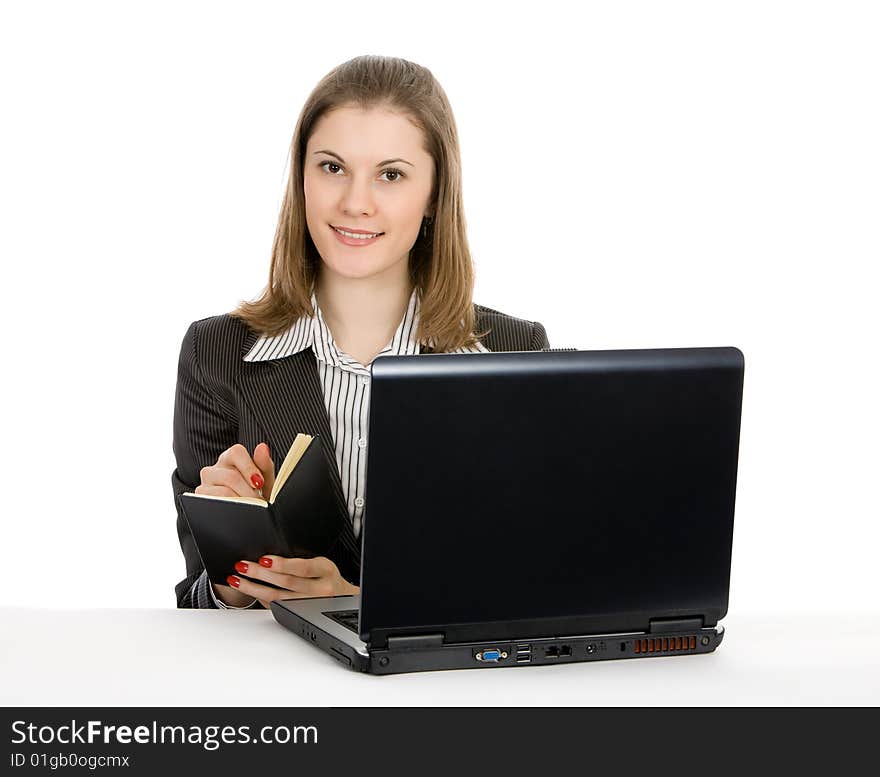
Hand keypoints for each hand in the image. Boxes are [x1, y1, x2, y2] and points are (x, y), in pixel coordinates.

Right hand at [197, 442, 275, 606]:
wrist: (247, 515)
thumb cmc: (256, 494)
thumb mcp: (264, 481)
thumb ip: (264, 465)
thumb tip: (262, 447)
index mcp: (231, 458)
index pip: (236, 452)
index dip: (249, 467)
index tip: (259, 483)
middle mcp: (214, 469)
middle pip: (229, 476)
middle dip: (248, 493)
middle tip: (260, 505)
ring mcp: (204, 485)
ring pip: (220, 493)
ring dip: (239, 504)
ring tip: (251, 511)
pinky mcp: (198, 501)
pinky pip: (210, 505)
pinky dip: (227, 510)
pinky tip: (238, 515)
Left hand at [227, 555, 359, 608]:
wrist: (343, 597)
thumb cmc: (327, 576)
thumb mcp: (321, 563)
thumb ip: (301, 560)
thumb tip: (268, 557)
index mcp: (325, 570)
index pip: (302, 568)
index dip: (281, 564)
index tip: (263, 559)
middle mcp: (320, 590)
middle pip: (286, 583)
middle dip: (261, 574)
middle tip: (243, 565)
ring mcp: (310, 604)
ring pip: (278, 598)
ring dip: (254, 588)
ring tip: (237, 579)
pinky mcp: (300, 614)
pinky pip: (276, 606)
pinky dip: (260, 598)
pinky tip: (249, 590)